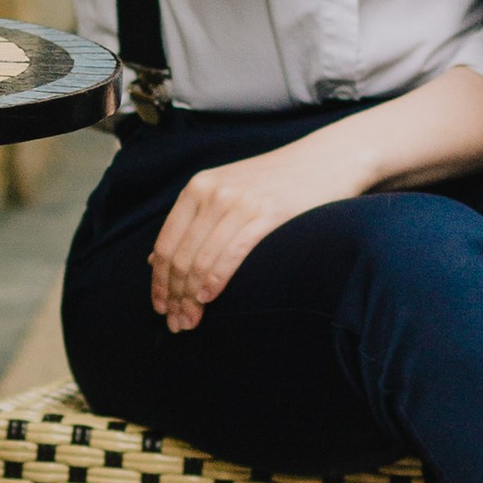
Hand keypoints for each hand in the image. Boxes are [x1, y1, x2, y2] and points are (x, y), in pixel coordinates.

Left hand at [148, 126, 368, 332]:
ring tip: (189, 321)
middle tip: (175, 324)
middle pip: (180, 256)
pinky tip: (208, 299)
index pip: (165, 244)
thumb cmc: (276, 182)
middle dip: (173, 296)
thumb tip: (155, 261)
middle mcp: (213, 193)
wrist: (327, 158)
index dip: (158, 282)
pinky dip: (215, 280)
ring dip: (190, 297)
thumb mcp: (225, 191)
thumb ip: (192, 222)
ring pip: (201, 260)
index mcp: (197, 188)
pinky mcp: (267, 214)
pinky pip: (231, 254)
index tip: (159, 308)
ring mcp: (239, 202)